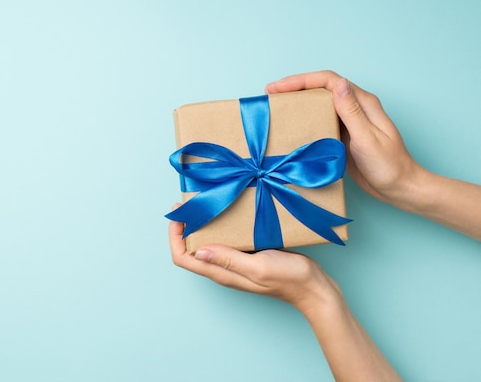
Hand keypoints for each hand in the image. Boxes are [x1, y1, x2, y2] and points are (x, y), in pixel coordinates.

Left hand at [168, 214, 338, 311]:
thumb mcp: (257, 267)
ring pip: (207, 242)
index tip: (179, 215)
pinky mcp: (247, 254)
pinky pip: (226, 239)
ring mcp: (235, 261)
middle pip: (191, 249)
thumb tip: (199, 251)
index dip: (174, 237)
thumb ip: (228, 259)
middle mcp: (223, 268)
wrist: (314, 287)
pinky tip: (228, 210)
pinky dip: (220, 224)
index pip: (183, 258)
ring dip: (201, 224)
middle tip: (189, 202)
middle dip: (185, 226)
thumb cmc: (288, 279)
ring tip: (205, 202)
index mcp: (221, 272)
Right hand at [266, 70, 422, 206]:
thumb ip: (352, 112)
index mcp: (363, 103)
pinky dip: (304, 118)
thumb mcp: (368, 139)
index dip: (302, 81)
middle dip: (294, 87)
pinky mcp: (342, 135)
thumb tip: (338, 85)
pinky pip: (320, 120)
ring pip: (319, 103)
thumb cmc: (389, 166)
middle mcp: (355, 108)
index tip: (278, 88)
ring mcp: (348, 121)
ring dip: (298, 101)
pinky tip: (291, 126)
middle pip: (321, 88)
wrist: (399, 188)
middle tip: (270, 94)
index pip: (329, 82)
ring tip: (276, 107)